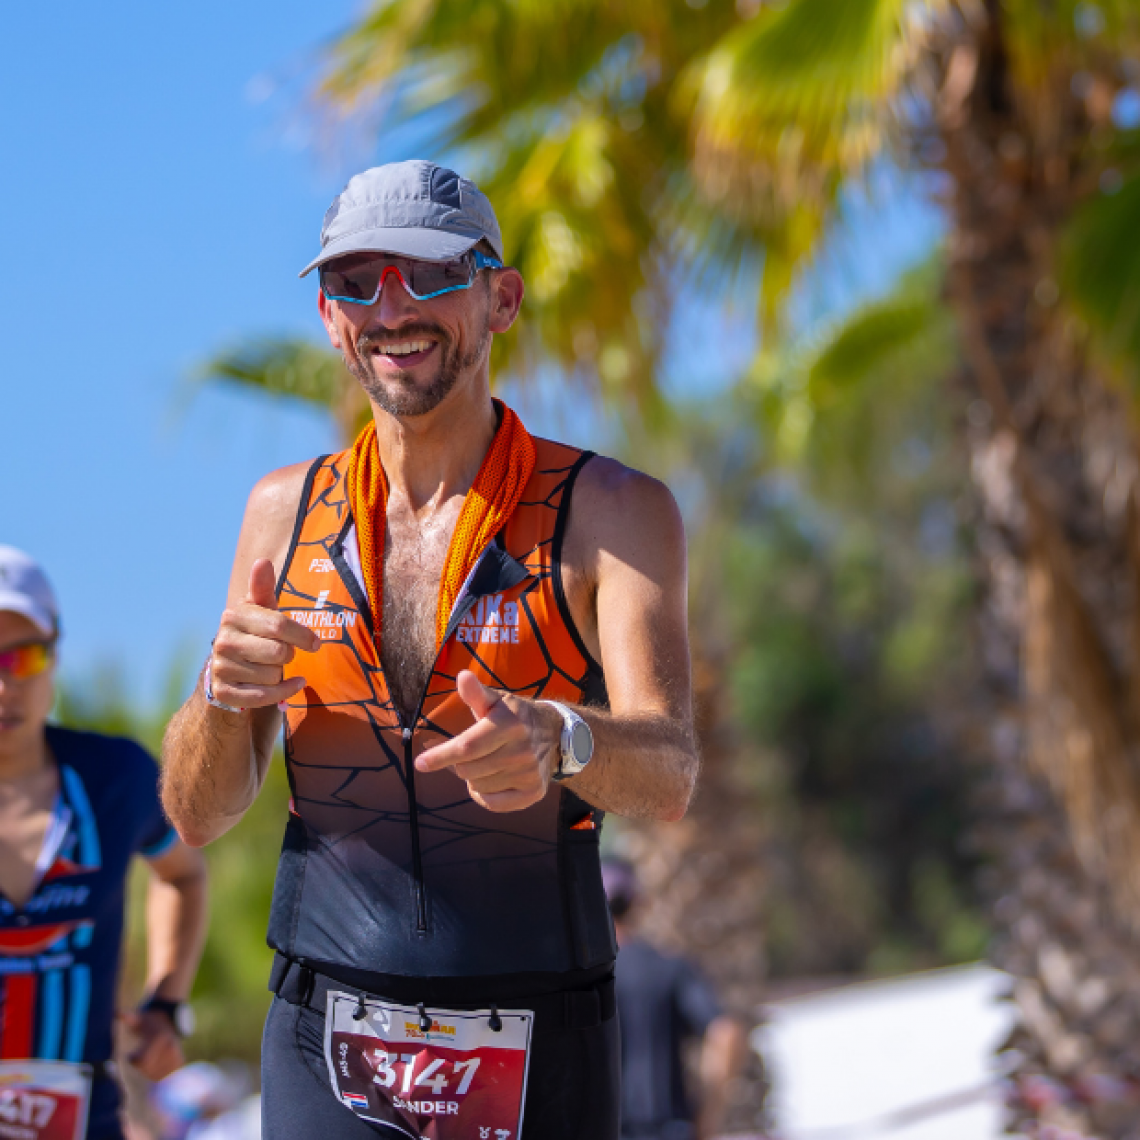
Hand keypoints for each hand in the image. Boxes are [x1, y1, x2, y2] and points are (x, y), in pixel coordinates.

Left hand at [122, 1008, 183, 1081]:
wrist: (169, 1021)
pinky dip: (157, 1075)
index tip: (130, 1054)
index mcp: (160, 1038)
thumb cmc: (149, 1020)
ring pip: (155, 1076)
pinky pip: (164, 1078)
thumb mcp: (139, 1018)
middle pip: (148, 1070)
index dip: (133, 1059)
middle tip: (142, 1054)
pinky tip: (156, 1065)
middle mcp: (170, 1048)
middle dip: (142, 1066)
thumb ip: (130, 1018)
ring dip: (149, 1071)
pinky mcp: (179, 1064)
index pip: (141, 1061)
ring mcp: (176, 1056)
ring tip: (150, 1057)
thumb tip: (118, 1013)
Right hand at [210, 559, 318, 709]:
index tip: (315, 643)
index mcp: (234, 616)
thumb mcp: (260, 610)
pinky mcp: (224, 693)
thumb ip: (263, 588)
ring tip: (273, 667)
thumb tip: (262, 561)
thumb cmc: (254, 633)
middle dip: (288, 655)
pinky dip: (283, 693)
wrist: (228, 669)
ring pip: (272, 676)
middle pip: (279, 653)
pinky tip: (291, 686)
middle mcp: (222, 642)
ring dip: (281, 674)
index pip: (278, 625)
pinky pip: (264, 697)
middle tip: (284, 654)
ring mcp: (221, 668)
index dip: (302, 635)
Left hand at [415, 671, 563, 811]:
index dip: (442, 756)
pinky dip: (483, 795)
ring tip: (485, 763)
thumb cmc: (514, 715)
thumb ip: (476, 693)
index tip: (420, 763)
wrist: (555, 734)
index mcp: (509, 724)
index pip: (468, 746)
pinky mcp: (534, 792)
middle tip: (469, 753)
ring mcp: (529, 773)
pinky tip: (489, 780)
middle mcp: (521, 750)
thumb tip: (462, 676)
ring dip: (473, 778)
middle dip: (460, 764)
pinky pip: (493, 803)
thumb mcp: (496, 701)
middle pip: (468, 770)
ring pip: (478, 787)